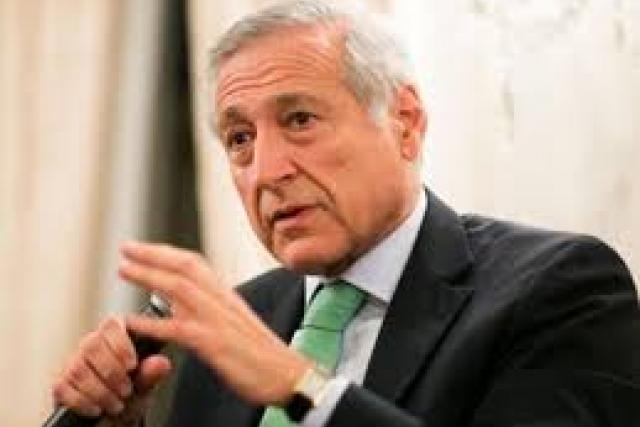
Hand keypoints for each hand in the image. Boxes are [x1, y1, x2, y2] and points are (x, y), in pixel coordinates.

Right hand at [52, 316, 171, 425]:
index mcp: (115, 336)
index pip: (112, 325)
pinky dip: (82, 401)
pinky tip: (97, 409)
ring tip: (117, 404)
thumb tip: (161, 363)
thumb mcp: (145, 384)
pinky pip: (63, 387)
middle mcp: (91, 344)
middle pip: (92, 345)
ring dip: (100, 391)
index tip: (132, 365)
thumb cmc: (132, 392)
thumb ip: (151, 373)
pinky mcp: (60, 382)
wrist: (115, 417)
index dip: (121, 344)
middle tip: (126, 391)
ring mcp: (73, 363)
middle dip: (111, 372)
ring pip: (78, 369)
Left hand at [119, 241, 311, 405]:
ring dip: (149, 276)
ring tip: (124, 270)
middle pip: (185, 266)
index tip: (144, 249)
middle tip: (126, 247)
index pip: (194, 264)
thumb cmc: (264, 355)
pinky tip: (132, 322)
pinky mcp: (215, 343)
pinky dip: (152, 324)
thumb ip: (212, 309)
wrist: (288, 374)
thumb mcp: (237, 323)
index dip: (166, 253)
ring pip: (180, 288)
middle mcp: (222, 301)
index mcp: (227, 296)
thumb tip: (185, 303)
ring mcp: (218, 320)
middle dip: (153, 254)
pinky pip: (178, 329)